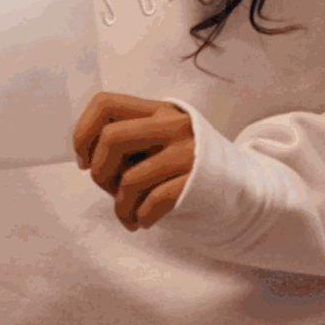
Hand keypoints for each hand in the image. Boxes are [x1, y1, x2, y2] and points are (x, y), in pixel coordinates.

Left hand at [72, 92, 194, 231]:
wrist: (242, 189)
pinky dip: (140, 217)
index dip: (82, 133)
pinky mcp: (196, 183)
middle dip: (99, 172)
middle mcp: (173, 126)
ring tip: (128, 214)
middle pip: (111, 138)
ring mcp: (187, 154)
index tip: (84, 161)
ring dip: (120, 206)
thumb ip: (129, 141)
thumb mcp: (161, 140)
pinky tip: (144, 221)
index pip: (104, 104)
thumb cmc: (186, 169)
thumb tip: (86, 158)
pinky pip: (152, 202)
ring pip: (129, 179)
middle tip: (109, 189)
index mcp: (157, 111)